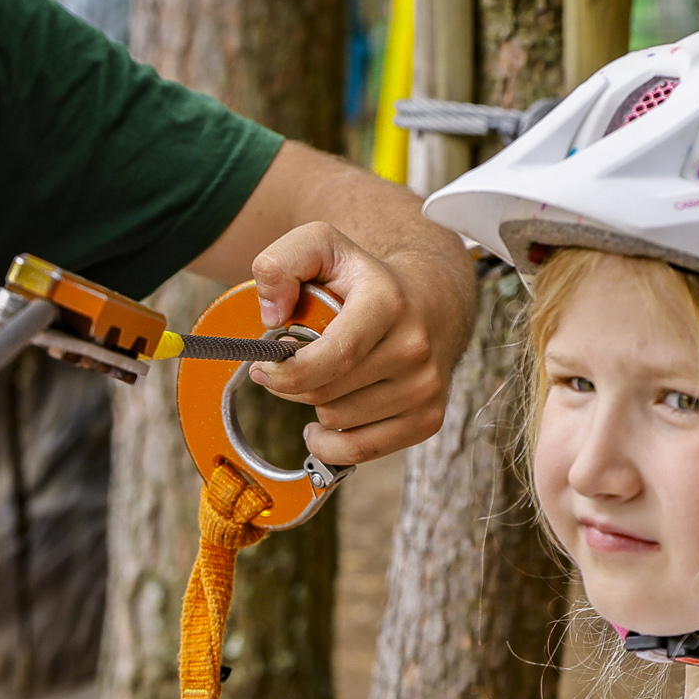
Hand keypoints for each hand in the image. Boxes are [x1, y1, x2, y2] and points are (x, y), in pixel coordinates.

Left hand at [242, 221, 472, 466]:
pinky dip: (331, 443)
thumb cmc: (364, 279)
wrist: (432, 301)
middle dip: (293, 384)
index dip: (288, 370)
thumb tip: (271, 316)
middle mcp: (414, 347)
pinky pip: (359, 452)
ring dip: (316, 405)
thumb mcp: (320, 246)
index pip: (332, 356)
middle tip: (288, 367)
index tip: (266, 366)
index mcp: (388, 303)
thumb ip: (280, 264)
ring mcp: (425, 387)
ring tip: (324, 379)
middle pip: (325, 393)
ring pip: (338, 422)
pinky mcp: (428, 419)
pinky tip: (325, 420)